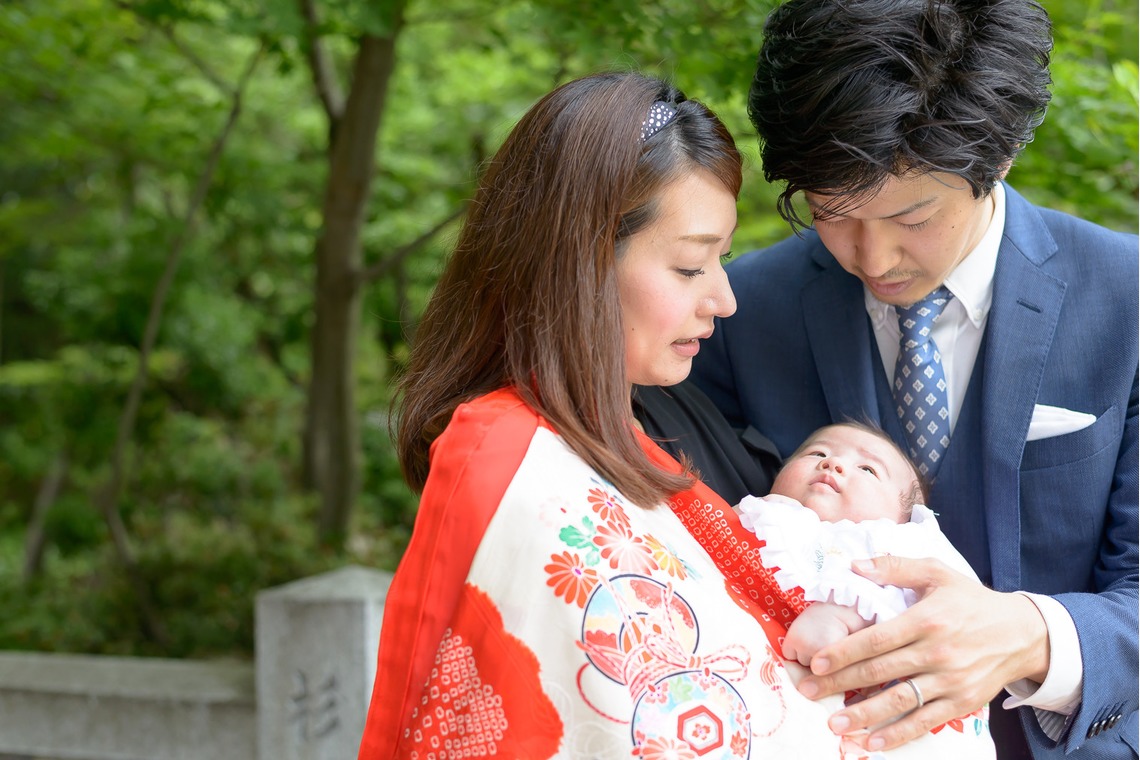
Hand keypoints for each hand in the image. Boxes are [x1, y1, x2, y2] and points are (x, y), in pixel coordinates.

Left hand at [795, 556, 1049, 751]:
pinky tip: (872, 743)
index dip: (845, 652)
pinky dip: (899, 734)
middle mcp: (938, 652)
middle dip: (841, 684)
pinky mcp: (963, 702)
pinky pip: (926, 722)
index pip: (877, 639)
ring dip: (865, 715)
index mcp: (927, 619)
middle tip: (808, 693)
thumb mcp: (936, 572)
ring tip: (834, 724)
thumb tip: (854, 565)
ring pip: (901, 701)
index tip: (817, 663)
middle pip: (881, 671)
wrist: (1022, 632)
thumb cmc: (970, 599)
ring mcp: (951, 680)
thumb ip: (894, 567)